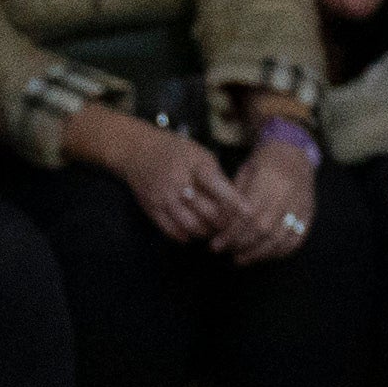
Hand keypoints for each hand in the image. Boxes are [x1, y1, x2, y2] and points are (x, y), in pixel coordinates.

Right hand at [92, 111, 239, 242]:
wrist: (137, 150)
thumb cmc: (176, 151)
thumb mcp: (200, 154)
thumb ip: (217, 176)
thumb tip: (235, 201)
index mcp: (195, 166)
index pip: (218, 187)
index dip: (235, 201)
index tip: (250, 212)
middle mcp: (178, 183)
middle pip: (207, 212)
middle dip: (224, 223)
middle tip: (234, 228)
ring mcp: (163, 198)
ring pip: (191, 225)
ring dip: (206, 232)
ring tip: (214, 231)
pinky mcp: (151, 208)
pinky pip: (171, 230)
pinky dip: (185, 236)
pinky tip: (193, 234)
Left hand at [218, 131, 321, 264]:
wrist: (294, 151)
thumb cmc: (263, 161)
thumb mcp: (244, 172)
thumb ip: (234, 200)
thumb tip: (220, 228)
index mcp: (268, 179)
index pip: (248, 215)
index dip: (231, 233)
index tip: (216, 244)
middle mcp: (287, 194)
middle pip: (264, 229)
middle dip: (242, 245)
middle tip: (226, 252)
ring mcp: (301, 205)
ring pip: (280, 238)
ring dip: (258, 253)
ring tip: (242, 258)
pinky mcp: (309, 213)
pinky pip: (296, 239)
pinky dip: (279, 252)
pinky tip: (264, 255)